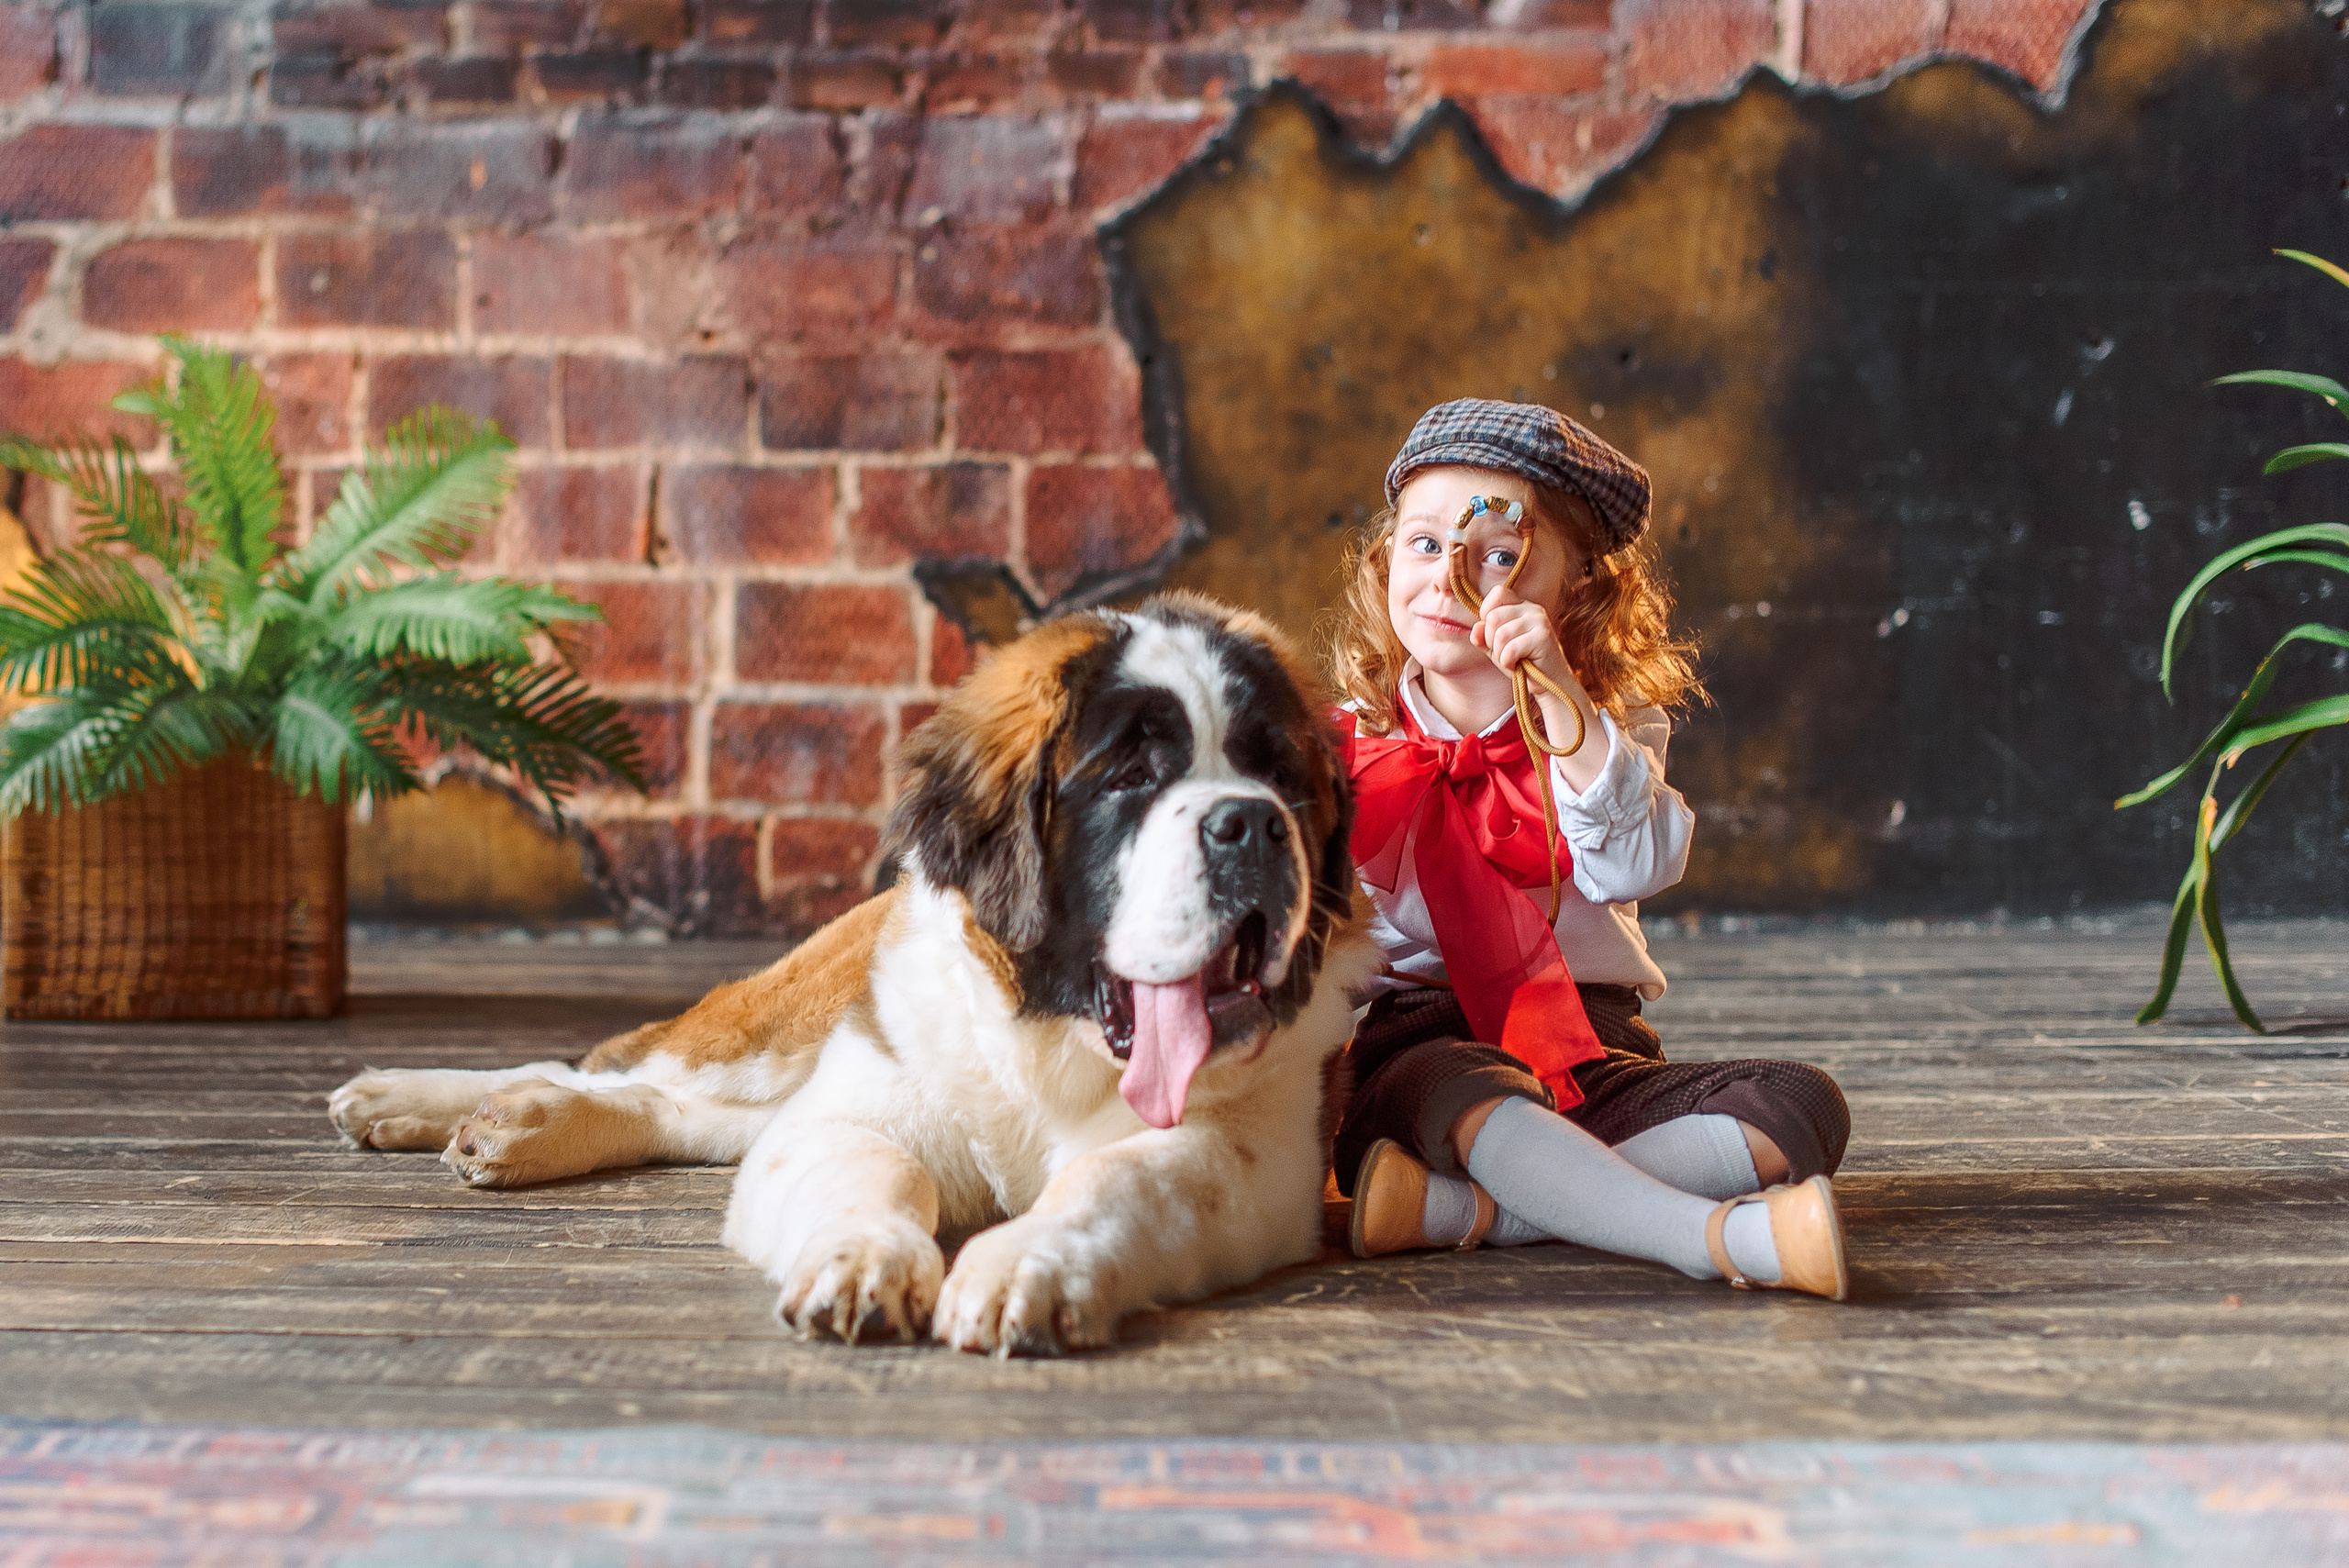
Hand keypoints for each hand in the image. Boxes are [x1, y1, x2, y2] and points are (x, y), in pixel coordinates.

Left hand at [1476, 585, 1599, 779]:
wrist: (1551, 685)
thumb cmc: (1522, 664)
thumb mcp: (1497, 649)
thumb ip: (1483, 637)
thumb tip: (1476, 628)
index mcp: (1521, 606)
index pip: (1498, 593)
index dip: (1487, 612)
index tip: (1493, 633)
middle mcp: (1532, 609)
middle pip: (1493, 616)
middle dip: (1491, 641)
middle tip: (1505, 653)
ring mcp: (1539, 621)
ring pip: (1500, 634)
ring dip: (1500, 654)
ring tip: (1513, 660)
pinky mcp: (1543, 637)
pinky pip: (1510, 648)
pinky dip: (1508, 662)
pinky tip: (1518, 665)